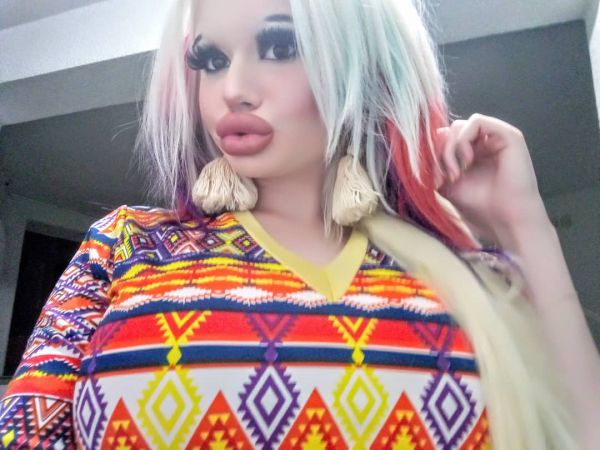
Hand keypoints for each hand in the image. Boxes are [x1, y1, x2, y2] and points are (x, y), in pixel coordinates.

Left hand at [434, 113, 549, 243]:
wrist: (506, 220)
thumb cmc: (480, 207)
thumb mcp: (447, 184)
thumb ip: (436, 163)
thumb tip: (427, 142)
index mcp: (471, 154)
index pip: (444, 139)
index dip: (434, 154)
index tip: (435, 179)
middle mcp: (484, 143)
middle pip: (449, 132)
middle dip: (440, 153)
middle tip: (445, 177)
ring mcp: (496, 138)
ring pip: (460, 126)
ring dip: (450, 148)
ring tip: (455, 173)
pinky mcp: (508, 135)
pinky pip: (477, 121)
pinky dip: (464, 139)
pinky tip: (467, 161)